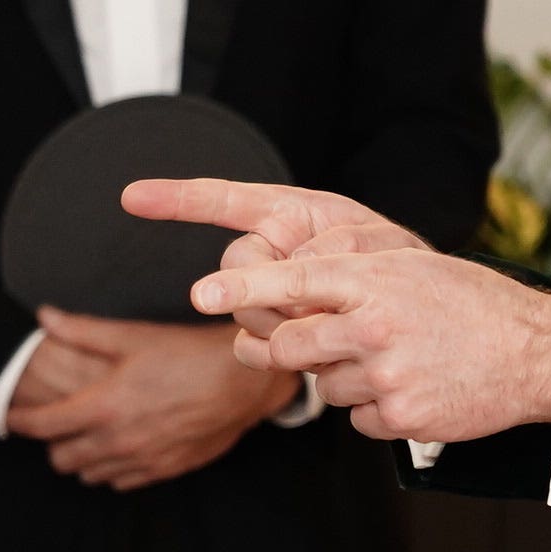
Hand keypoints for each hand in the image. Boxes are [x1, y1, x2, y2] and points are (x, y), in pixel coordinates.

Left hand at [3, 308, 296, 490]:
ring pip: (90, 475)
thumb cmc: (186, 354)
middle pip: (61, 459)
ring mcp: (141, 460)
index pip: (43, 425)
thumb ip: (82, 331)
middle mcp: (118, 440)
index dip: (20, 421)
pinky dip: (112, 469)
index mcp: (103, 406)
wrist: (242, 382)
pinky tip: (119, 446)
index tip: (12, 415)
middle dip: (52, 443)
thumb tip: (43, 317)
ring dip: (82, 457)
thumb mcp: (132, 336)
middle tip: (56, 423)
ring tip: (87, 434)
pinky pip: (121, 483)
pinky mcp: (163, 471)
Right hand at [118, 179, 425, 337]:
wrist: (419, 321)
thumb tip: (293, 274)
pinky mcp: (274, 335)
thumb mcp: (378, 245)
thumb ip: (335, 248)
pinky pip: (253, 347)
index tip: (130, 197)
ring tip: (332, 324)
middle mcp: (273, 251)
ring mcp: (271, 295)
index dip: (177, 199)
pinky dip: (278, 353)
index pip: (224, 201)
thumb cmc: (401, 269)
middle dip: (267, 288)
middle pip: (235, 267)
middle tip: (317, 303)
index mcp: (291, 215)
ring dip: (284, 324)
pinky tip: (317, 352)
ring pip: (244, 311)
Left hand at [187, 245, 550, 444]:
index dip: (243, 287)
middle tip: (293, 345)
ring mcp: (388, 373)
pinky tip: (412, 387)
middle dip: (280, 349)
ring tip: (395, 359)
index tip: (201, 293)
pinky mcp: (402, 416)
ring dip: (344, 377)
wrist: (533, 352)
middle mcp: (375, 324)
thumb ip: (350, 280)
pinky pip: (357, 418)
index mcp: (376, 278)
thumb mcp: (410, 270)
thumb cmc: (468, 303)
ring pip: (325, 384)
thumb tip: (286, 297)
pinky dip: (373, 408)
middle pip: (291, 344)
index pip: (293, 279)